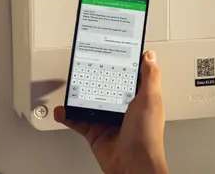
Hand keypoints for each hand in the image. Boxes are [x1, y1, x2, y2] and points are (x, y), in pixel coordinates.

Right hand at [55, 50, 167, 173]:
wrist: (132, 166)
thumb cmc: (147, 137)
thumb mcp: (151, 100)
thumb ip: (150, 77)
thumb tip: (150, 57)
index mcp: (140, 99)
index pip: (130, 77)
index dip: (122, 65)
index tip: (111, 52)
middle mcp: (124, 109)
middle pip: (106, 87)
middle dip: (95, 78)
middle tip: (85, 66)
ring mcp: (108, 120)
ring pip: (90, 102)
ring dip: (79, 95)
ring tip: (71, 85)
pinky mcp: (95, 132)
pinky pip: (78, 120)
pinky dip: (69, 115)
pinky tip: (64, 109)